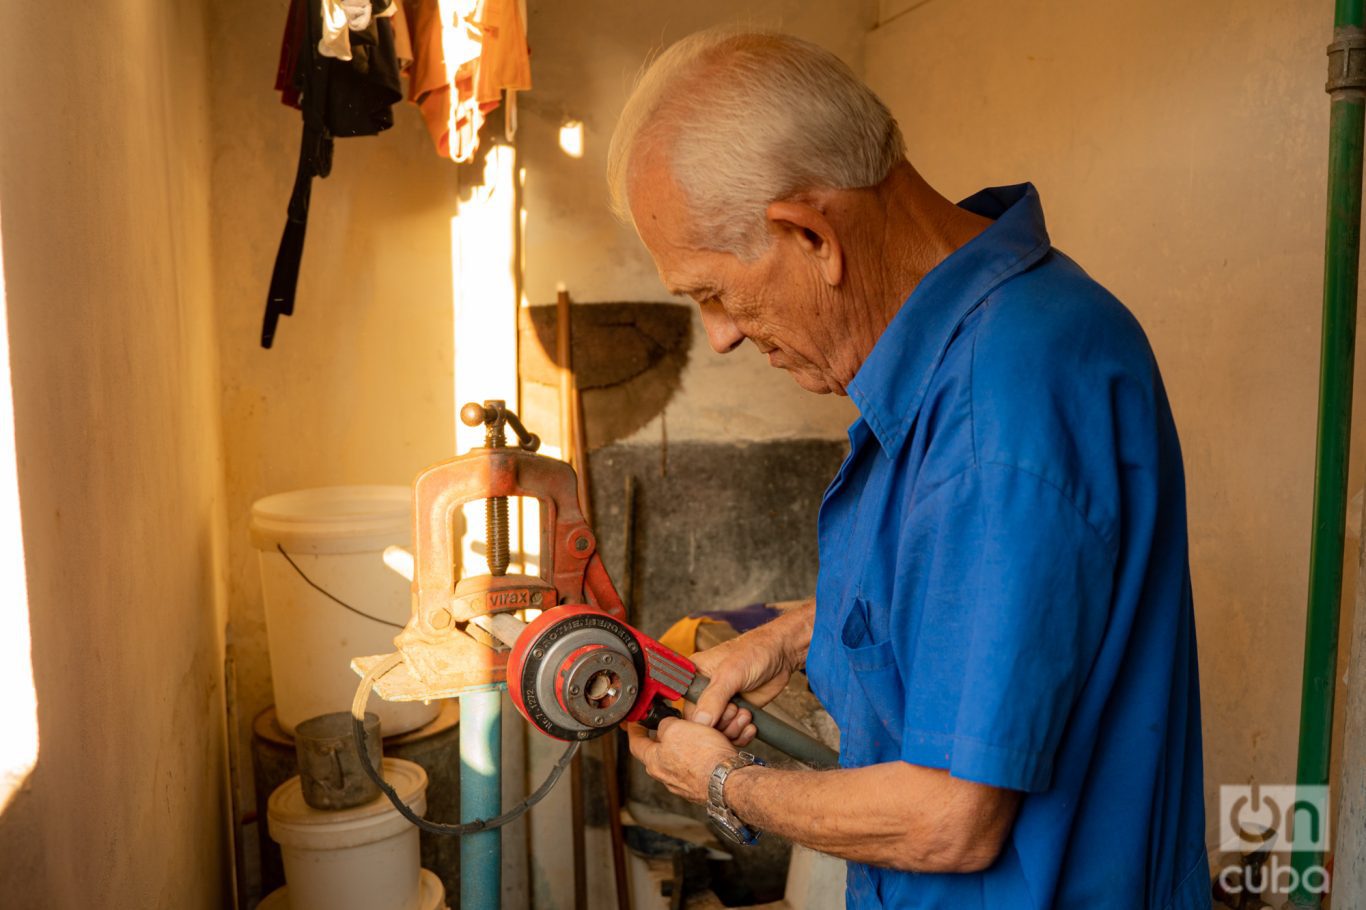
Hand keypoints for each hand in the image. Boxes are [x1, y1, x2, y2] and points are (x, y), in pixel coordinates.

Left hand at [626, 718, 736, 802]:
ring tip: (695, 736)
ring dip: (685, 747)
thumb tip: (665, 725)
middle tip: (671, 725)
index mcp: (654, 762)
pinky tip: (708, 751)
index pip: (636, 744)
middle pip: (658, 753)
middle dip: (665, 737)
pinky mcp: (699, 787)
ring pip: (679, 760)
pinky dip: (699, 758)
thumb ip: (665, 725)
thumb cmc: (704, 757)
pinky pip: (694, 768)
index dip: (635, 730)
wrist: (728, 780)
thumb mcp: (676, 728)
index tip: (635, 724)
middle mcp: (666, 776)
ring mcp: (682, 784)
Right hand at [686, 610, 807, 746]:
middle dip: (722, 724)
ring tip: (745, 713)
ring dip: (734, 729)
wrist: (781, 655)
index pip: (687, 708)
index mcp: (694, 676)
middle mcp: (705, 692)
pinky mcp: (737, 713)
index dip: (701, 720)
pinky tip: (750, 723)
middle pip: (703, 725)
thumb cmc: (755, 652)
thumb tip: (701, 722)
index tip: (717, 716)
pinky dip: (742, 735)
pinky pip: (733, 735)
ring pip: (718, 733)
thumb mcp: (731, 673)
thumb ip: (714, 697)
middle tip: (735, 709)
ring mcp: (721, 704)